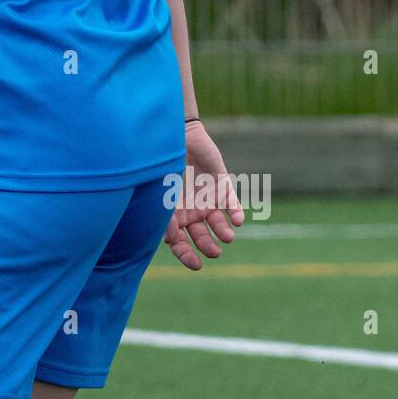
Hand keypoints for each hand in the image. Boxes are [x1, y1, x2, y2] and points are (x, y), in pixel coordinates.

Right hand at [163, 119, 244, 269]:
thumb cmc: (160, 163)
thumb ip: (164, 214)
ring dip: (224, 232)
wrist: (174, 134)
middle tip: (215, 252)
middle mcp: (190, 211)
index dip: (186, 255)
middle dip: (208, 246)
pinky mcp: (222, 185)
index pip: (179, 243)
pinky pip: (232, 203)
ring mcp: (207, 199)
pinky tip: (238, 220)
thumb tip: (171, 239)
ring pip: (218, 224)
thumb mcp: (159, 192)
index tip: (196, 265)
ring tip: (228, 236)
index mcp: (172, 215)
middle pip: (201, 236)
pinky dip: (236, 212)